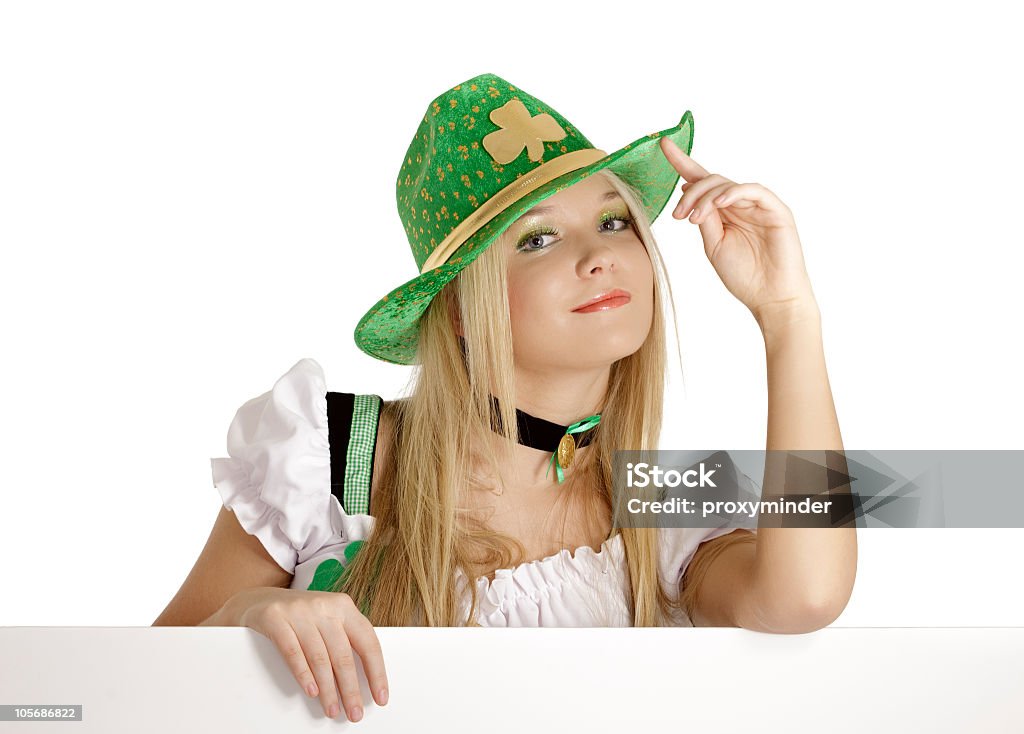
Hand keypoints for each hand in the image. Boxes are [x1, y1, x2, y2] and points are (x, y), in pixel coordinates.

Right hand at [234, 586, 388, 721]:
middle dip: (351, 689)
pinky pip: (292, 651)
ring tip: (332, 709)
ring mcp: (299, 611)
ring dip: (328, 689)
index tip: (380, 697)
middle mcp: (324, 606)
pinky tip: (312, 691)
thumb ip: (345, 640)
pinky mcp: (275, 619)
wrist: (259, 599)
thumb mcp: (328, 619)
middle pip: (343, 655)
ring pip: (319, 657)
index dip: (376, 672)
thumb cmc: (301, 616)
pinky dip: (303, 674)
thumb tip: (364, 682)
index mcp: (344, 606)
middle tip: (354, 713)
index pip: (368, 642)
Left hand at [659, 137, 818, 329]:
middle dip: (690, 193)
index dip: (683, 163)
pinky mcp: (776, 210)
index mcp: (725, 213)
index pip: (702, 182)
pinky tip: (718, 204)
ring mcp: (759, 205)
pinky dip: (732, 192)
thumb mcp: (714, 245)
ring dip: (704, 197)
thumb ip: (704, 219)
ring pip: (726, 184)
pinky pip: (752, 190)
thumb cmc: (745, 276)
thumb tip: (689, 193)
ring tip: (692, 218)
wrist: (772, 298)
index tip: (664, 145)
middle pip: (711, 180)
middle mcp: (741, 205)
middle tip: (678, 215)